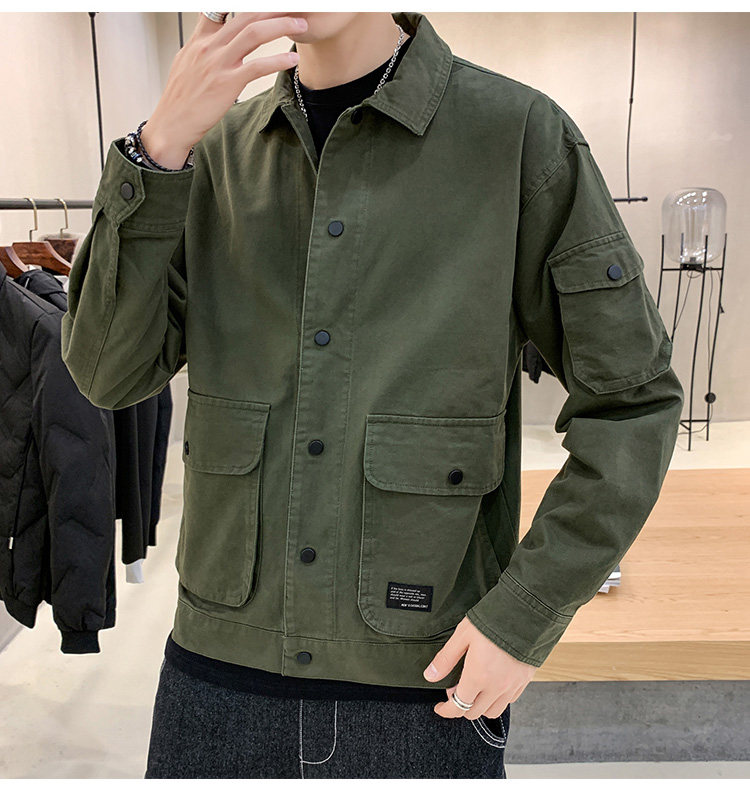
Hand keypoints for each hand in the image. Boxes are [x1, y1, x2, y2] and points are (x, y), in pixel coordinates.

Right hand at [141, 12, 307, 168]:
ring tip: (301, 26)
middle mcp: (209, 46)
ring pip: (254, 33)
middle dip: (272, 9)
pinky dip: (278, 60)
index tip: (264, 4)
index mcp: (199, 40)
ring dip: (281, 26)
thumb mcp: (186, 64)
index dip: (243, 4)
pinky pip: (257, 66)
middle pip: (245, 15)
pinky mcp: (227, 83)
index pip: (218, 8)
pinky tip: (292, 59)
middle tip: (295, 8)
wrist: (171, 125)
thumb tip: (212, 39)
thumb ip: (203, 48)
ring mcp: (218, 63)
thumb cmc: (180, 100)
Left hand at [424, 616, 536, 719]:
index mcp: (478, 677)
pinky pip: (509, 701)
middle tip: (455, 689)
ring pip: (493, 711)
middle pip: (474, 712)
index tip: (440, 707)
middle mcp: (496, 687)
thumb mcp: (463, 636)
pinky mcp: (524, 681)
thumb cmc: (493, 621)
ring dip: (480, 706)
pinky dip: (497, 699)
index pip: (458, 707)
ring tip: (474, 688)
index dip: (446, 710)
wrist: (524, 614)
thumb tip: (430, 676)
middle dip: (460, 706)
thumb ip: (446, 659)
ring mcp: (512, 686)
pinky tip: (492, 683)